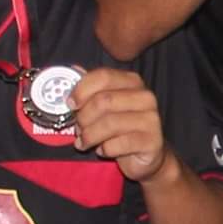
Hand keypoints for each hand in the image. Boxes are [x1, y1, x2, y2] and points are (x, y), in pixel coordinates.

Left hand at [66, 65, 169, 184]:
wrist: (146, 153)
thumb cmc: (121, 127)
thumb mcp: (106, 105)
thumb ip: (92, 88)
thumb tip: (74, 70)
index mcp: (132, 82)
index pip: (104, 76)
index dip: (81, 90)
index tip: (70, 104)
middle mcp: (145, 97)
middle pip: (104, 100)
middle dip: (84, 117)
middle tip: (78, 129)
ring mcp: (151, 119)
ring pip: (109, 124)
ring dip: (89, 136)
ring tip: (84, 142)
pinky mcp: (152, 141)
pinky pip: (117, 144)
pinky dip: (104, 149)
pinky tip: (103, 150)